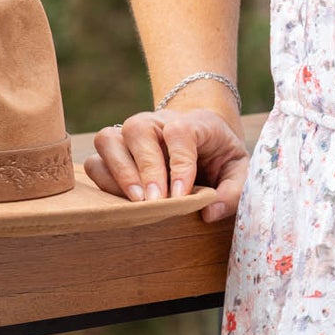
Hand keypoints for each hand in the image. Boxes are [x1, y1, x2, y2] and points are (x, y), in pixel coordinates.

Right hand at [85, 107, 250, 223]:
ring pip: (109, 139)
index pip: (179, 132)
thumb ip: (233, 190)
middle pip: (139, 131)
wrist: (202, 136)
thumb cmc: (220, 154)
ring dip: (119, 172)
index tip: (181, 195)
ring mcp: (130, 133)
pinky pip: (95, 160)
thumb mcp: (239, 169)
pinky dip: (103, 179)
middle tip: (155, 202)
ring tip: (136, 202)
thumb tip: (210, 213)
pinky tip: (121, 201)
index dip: (179, 164)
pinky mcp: (113, 149)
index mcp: (192, 122)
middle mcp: (156, 122)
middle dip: (146, 169)